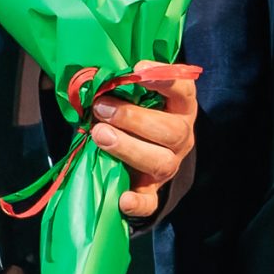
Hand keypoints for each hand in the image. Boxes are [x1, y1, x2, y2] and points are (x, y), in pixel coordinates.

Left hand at [95, 61, 198, 219]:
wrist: (139, 153)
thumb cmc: (132, 114)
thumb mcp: (132, 97)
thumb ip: (119, 88)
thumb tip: (90, 77)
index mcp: (179, 108)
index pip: (183, 91)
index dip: (164, 79)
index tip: (138, 71)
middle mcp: (180, 136)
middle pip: (170, 131)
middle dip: (134, 118)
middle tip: (102, 108)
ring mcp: (169, 164)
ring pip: (160, 162)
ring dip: (128, 148)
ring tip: (99, 134)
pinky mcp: (152, 190)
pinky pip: (150, 202)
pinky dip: (137, 203)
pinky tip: (122, 199)